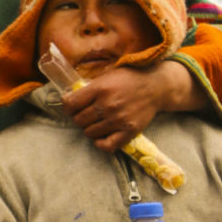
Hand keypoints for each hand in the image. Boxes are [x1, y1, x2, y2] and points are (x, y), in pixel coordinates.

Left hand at [61, 60, 203, 152]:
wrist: (155, 86)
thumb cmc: (129, 79)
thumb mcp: (106, 76)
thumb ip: (89, 88)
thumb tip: (69, 100)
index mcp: (100, 89)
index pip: (70, 105)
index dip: (67, 107)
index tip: (71, 108)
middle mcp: (107, 105)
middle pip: (78, 120)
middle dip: (78, 118)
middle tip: (85, 115)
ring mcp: (118, 120)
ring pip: (89, 133)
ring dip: (89, 129)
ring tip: (95, 123)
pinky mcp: (128, 131)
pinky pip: (107, 145)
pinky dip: (100, 143)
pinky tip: (100, 137)